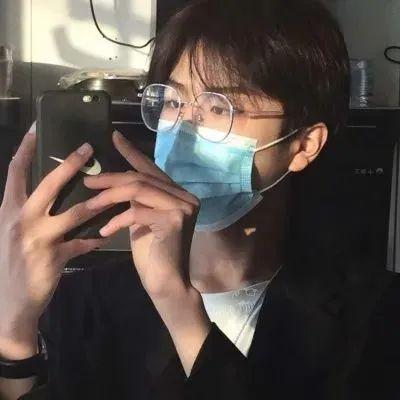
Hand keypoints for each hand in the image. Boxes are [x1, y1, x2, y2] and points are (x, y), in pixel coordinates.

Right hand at [0, 123, 110, 358]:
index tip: (36, 127)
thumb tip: (48, 189)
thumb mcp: (13, 231)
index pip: (15, 172)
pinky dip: (95, 239)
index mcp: (9, 209)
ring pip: (74, 213)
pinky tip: (107, 237)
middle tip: (88, 148)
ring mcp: (37, 239)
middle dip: (70, 165)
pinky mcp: (54, 258)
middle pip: (49, 185)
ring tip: (116, 193)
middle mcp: (21, 219)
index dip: (24, 148)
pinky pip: (83, 244)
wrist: (9, 304)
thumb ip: (28, 210)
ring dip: (98, 203)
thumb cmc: (11, 263)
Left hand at [84, 130, 200, 300]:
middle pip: (142, 178)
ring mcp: (184, 207)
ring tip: (89, 205)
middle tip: (88, 181)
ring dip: (110, 197)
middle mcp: (185, 196)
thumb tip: (114, 181)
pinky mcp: (176, 220)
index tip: (114, 137)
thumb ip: (136, 199)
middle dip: (111, 178)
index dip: (131, 152)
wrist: (167, 284)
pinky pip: (138, 211)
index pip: (151, 169)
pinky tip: (104, 232)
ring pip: (140, 189)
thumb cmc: (152, 255)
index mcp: (177, 194)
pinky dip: (117, 220)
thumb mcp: (140, 220)